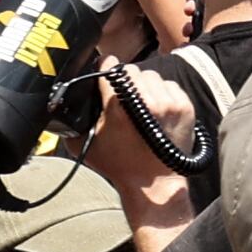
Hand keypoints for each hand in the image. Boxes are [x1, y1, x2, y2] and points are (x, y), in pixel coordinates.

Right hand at [83, 60, 204, 195]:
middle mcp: (145, 99)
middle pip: (132, 70)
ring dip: (145, 86)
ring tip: (141, 103)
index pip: (110, 66)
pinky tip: (157, 109)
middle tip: (123, 95)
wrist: (154, 184)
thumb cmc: (119, 166)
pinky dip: (163, 94)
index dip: (105, 69)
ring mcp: (168, 102)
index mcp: (118, 105)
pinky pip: (170, 85)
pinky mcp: (185, 107)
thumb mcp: (86, 144)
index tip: (106, 72)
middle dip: (126, 80)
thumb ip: (73, 121)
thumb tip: (66, 105)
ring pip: (152, 76)